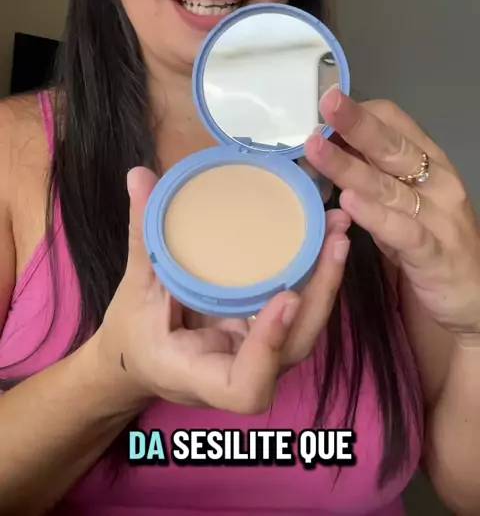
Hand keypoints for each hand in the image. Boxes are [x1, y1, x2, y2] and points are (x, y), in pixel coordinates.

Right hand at [96, 167, 350, 414]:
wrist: (141, 357)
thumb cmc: (132, 332)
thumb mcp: (134, 286)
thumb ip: (142, 235)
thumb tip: (139, 175)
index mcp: (200, 373)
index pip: (246, 386)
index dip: (269, 348)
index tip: (284, 298)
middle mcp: (240, 370)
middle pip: (294, 349)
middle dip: (320, 297)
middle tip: (333, 242)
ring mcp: (260, 353)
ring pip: (305, 328)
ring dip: (327, 281)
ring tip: (338, 229)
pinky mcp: (270, 332)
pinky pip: (300, 311)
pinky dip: (316, 276)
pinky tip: (327, 236)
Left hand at [305, 87, 479, 341]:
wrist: (474, 298)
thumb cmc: (430, 244)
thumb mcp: (401, 203)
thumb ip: (371, 176)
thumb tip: (325, 148)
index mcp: (429, 163)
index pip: (396, 122)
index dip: (361, 113)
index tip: (325, 110)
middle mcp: (437, 183)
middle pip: (391, 146)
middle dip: (356, 123)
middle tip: (326, 103)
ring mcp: (439, 218)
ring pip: (388, 186)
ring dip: (349, 166)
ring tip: (315, 149)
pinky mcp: (435, 255)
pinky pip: (402, 232)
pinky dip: (375, 216)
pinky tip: (348, 202)